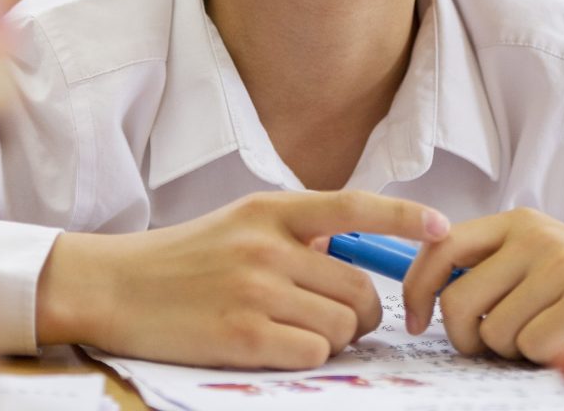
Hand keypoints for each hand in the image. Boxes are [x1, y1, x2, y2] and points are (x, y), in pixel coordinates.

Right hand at [37, 189, 450, 368]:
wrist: (120, 285)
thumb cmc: (188, 255)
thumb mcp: (244, 221)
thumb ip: (298, 230)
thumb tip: (351, 251)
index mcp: (274, 209)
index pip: (356, 207)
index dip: (405, 217)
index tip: (444, 230)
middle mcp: (270, 244)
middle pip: (360, 290)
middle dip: (360, 314)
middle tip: (336, 318)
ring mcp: (257, 289)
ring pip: (341, 327)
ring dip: (332, 339)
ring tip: (295, 330)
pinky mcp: (242, 336)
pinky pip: (312, 354)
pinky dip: (306, 356)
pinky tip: (275, 345)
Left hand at [403, 207, 563, 363]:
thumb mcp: (532, 259)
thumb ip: (487, 266)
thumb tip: (425, 294)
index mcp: (513, 222)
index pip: (442, 247)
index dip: (417, 287)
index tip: (417, 321)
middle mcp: (535, 235)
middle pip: (459, 300)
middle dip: (465, 337)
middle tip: (487, 346)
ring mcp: (563, 263)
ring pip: (496, 332)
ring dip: (512, 350)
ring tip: (542, 334)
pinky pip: (534, 347)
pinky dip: (544, 357)